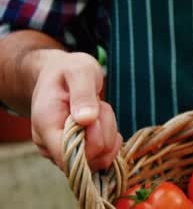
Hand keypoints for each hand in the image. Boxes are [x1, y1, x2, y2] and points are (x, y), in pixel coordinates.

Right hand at [29, 50, 121, 170]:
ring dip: (108, 133)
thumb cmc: (69, 70)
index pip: (67, 155)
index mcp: (45, 124)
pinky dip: (109, 139)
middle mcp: (48, 145)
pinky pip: (101, 157)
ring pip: (97, 159)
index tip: (97, 115)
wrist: (61, 74)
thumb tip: (86, 119)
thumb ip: (83, 94)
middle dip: (104, 131)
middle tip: (99, 105)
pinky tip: (103, 120)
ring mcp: (61, 151)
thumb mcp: (80, 71)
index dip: (91, 142)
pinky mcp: (76, 153)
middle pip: (87, 159)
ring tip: (98, 109)